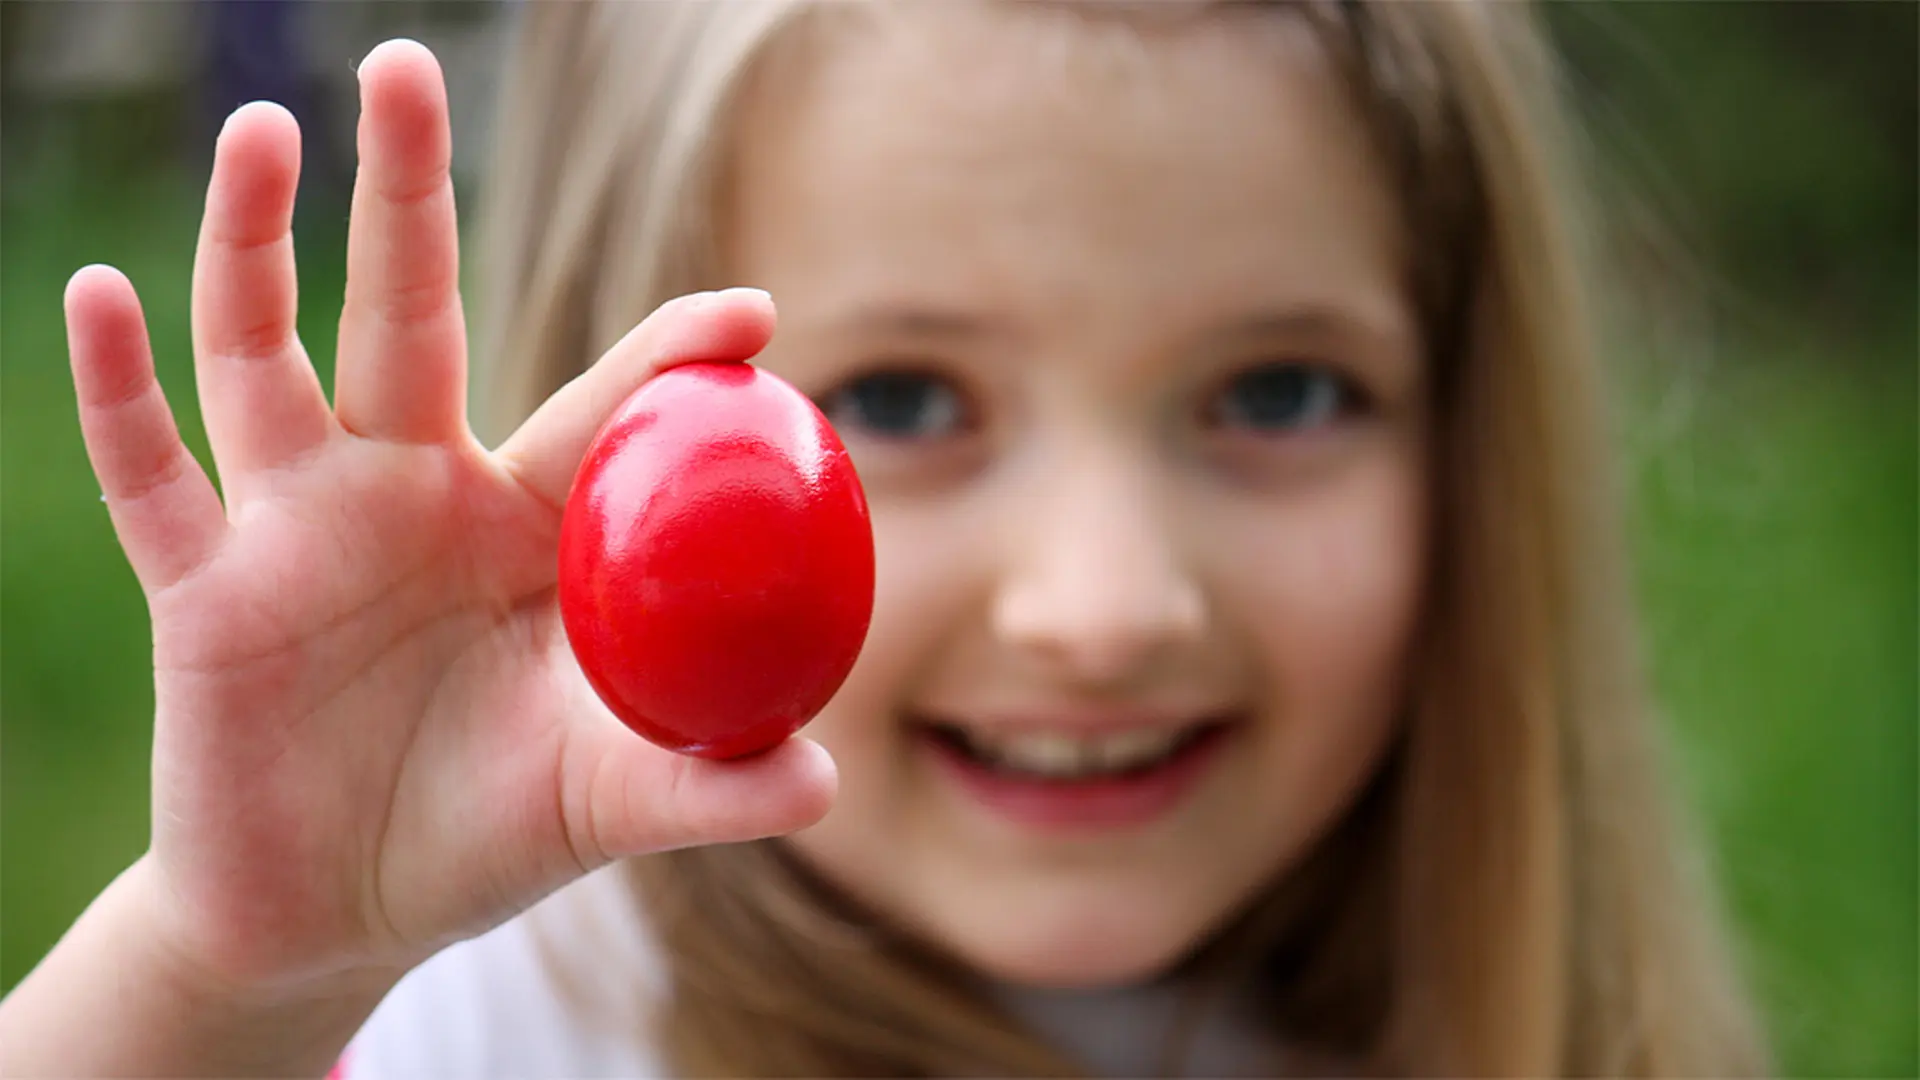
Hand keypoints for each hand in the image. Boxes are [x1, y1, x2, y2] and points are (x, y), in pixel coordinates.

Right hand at [63, 39, 834, 993]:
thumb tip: (825, 783)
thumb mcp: (602, 801)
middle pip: (405, 311)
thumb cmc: (485, 826)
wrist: (337, 910)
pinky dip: (118, 388)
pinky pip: (151, 474)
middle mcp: (409, 492)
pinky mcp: (203, 586)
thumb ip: (703, 785)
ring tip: (265, 130)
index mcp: (522, 525)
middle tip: (404, 66)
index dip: (668, 358)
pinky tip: (101, 291)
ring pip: (264, 355)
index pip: (598, 415)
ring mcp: (297, 526)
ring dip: (252, 244)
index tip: (753, 312)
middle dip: (406, 193)